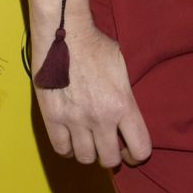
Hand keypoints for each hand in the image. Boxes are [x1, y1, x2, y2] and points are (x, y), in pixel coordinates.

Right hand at [32, 17, 152, 168]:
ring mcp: (75, 120)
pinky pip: (61, 149)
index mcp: (123, 105)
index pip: (140, 149)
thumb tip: (125, 117)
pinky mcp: (52, 117)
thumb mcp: (122, 70)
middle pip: (110, 159)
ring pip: (86, 158)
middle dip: (112, 156)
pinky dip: (68, 149)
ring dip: (89, 153)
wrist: (64, 33)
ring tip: (89, 142)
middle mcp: (101, 118)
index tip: (131, 152)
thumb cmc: (96, 46)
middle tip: (109, 147)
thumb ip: (125, 98)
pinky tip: (71, 140)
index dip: (137, 156)